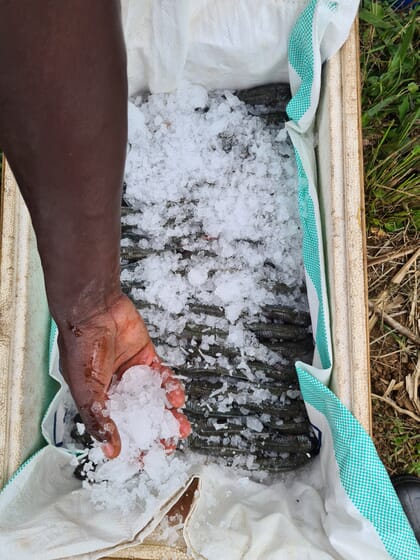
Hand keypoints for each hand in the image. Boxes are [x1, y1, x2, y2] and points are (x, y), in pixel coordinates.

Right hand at [57, 293, 190, 458]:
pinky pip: (161, 376)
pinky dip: (170, 387)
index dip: (130, 444)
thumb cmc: (81, 344)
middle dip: (154, 431)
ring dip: (167, 413)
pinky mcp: (146, 356)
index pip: (115, 428)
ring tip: (179, 426)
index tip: (145, 458)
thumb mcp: (86, 389)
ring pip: (153, 398)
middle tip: (168, 443)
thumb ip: (98, 418)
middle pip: (138, 415)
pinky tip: (176, 398)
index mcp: (97, 398)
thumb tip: (110, 448)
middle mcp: (115, 387)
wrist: (95, 309)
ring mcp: (132, 372)